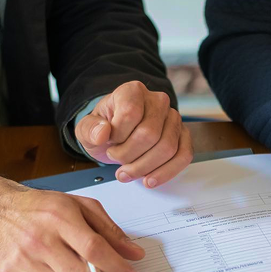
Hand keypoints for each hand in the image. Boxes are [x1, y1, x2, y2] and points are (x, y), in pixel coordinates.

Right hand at [0, 171, 144, 271]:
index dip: (116, 267)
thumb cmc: (45, 209)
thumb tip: (134, 255)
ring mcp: (21, 259)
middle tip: (92, 268)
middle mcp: (39, 239)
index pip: (94, 249)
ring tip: (65, 267)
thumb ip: (111, 231)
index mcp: (60, 217)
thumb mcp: (82, 207)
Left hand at [75, 81, 192, 187]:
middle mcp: (157, 101)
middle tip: (116, 161)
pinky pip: (184, 156)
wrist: (118, 136)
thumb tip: (102, 133)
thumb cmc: (106, 130)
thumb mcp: (87, 129)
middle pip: (150, 134)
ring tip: (128, 172)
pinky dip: (166, 172)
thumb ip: (89, 129)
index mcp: (133, 91)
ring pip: (168, 148)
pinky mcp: (183, 136)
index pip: (130, 114)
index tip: (109, 142)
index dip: (118, 136)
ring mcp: (173, 119)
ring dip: (145, 167)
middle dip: (129, 156)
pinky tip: (150, 180)